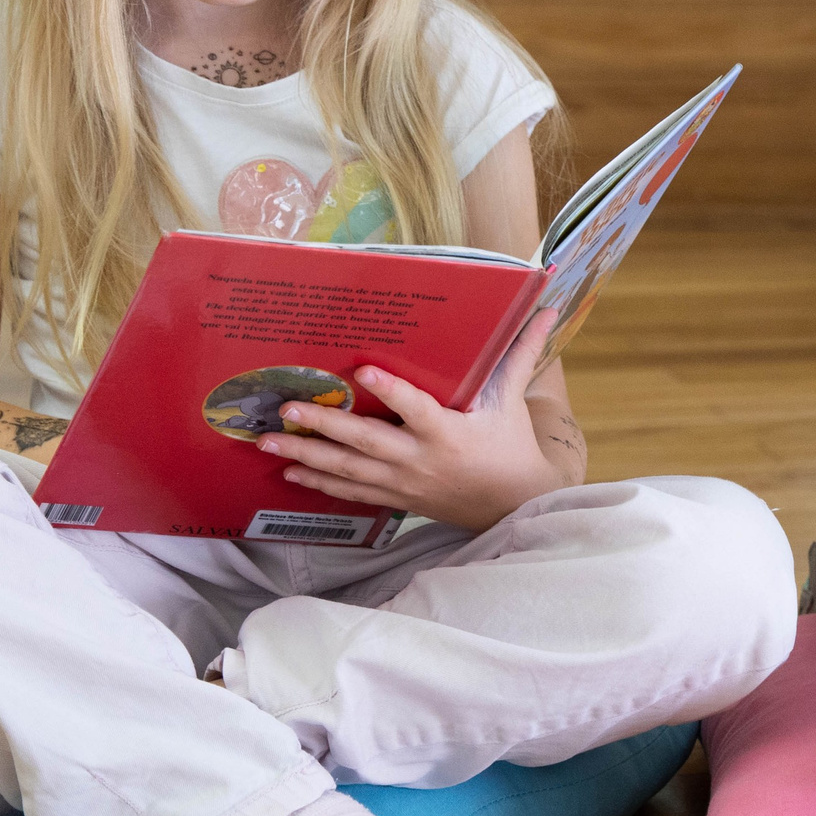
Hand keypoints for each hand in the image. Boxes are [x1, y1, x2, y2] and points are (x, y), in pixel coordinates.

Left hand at [260, 312, 567, 533]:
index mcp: (450, 433)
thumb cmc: (511, 446)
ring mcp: (404, 483)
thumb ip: (521, 356)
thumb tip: (547, 310)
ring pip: (348, 469)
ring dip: (306, 454)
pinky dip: (320, 482)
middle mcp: (421, 460)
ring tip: (269, 440)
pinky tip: (291, 470)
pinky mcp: (396, 498)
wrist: (513, 505)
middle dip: (323, 425)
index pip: (416, 408)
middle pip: (365, 442)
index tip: (362, 370)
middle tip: (288, 409)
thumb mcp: (512, 402)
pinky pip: (351, 492)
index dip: (391, 390)